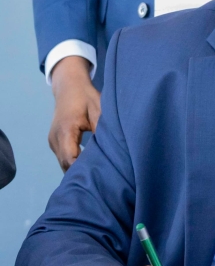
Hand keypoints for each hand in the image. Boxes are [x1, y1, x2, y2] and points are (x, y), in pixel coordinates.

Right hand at [49, 56, 100, 170]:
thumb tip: (111, 151)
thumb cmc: (86, 97)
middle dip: (81, 172)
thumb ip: (102, 130)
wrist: (68, 86)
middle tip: (102, 179)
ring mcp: (52, 141)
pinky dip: (74, 163)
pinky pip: (64, 157)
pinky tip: (88, 166)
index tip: (100, 175)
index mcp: (65, 131)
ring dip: (77, 169)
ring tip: (97, 174)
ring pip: (63, 163)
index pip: (71, 159)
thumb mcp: (99, 110)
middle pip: (66, 164)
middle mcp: (55, 139)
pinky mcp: (55, 142)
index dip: (83, 170)